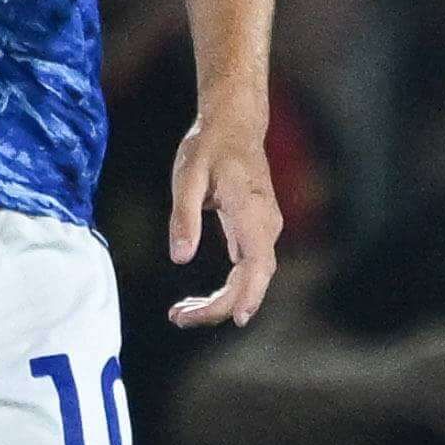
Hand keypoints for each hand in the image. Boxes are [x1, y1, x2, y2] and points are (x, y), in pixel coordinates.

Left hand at [165, 101, 278, 326]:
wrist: (235, 124)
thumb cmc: (210, 146)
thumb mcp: (188, 176)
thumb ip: (184, 217)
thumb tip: (180, 258)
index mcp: (251, 211)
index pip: (257, 263)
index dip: (250, 294)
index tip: (235, 319)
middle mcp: (266, 224)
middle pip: (253, 279)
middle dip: (221, 307)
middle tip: (179, 318)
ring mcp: (264, 229)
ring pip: (251, 277)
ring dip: (221, 302)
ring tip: (182, 313)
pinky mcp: (255, 232)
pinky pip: (247, 269)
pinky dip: (227, 289)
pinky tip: (202, 301)